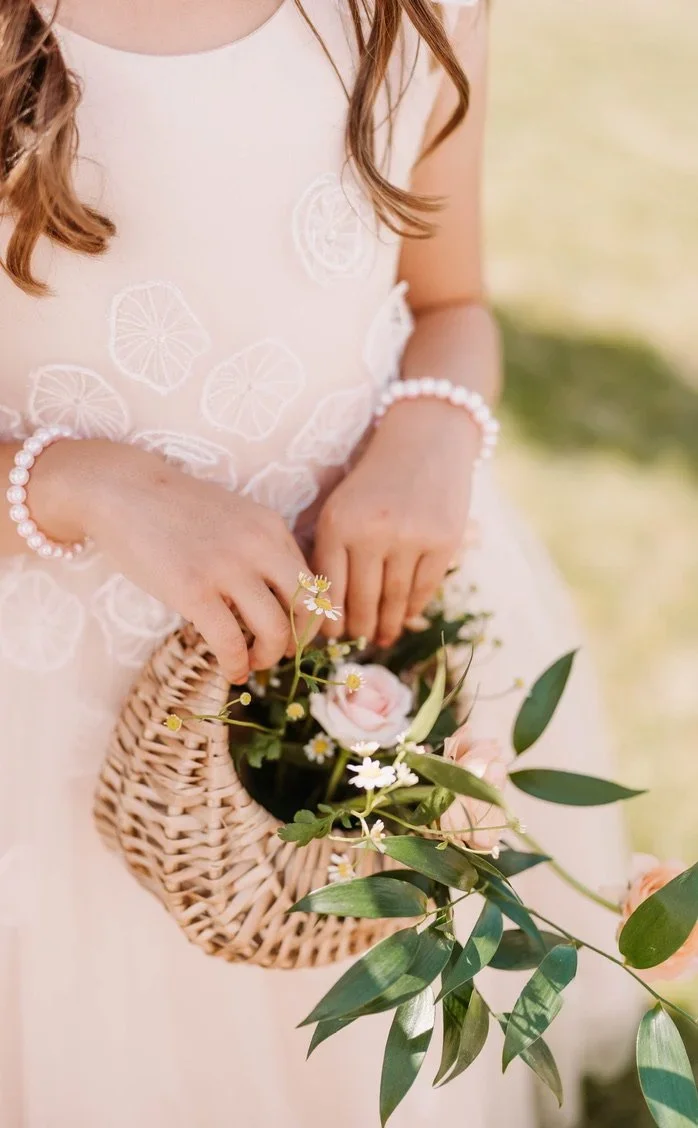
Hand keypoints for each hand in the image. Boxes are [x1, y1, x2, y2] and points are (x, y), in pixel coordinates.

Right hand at [30, 439, 311, 682]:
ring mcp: (227, 568)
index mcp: (272, 527)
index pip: (310, 582)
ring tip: (252, 662)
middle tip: (280, 652)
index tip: (293, 632)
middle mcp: (259, 546)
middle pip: (305, 608)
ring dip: (268, 656)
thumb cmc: (174, 508)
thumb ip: (259, 548)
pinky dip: (236, 664)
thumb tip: (277, 597)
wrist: (122, 490)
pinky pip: (230, 642)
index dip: (307, 616)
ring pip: (275, 629)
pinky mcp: (194, 591)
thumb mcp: (233, 517)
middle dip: (299, 639)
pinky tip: (232, 671)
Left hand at [313, 399, 478, 646]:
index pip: (329, 588)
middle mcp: (372, 532)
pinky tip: (406, 616)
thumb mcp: (340, 507)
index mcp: (337, 524)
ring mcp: (410, 537)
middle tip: (360, 641)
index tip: (331, 636)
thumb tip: (326, 612)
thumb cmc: (374, 483)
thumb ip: (330, 552)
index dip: (330, 620)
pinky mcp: (443, 541)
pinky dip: (413, 608)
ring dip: (388, 624)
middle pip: (363, 599)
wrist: (425, 441)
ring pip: (395, 599)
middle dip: (360, 627)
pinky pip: (424, 588)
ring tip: (383, 637)